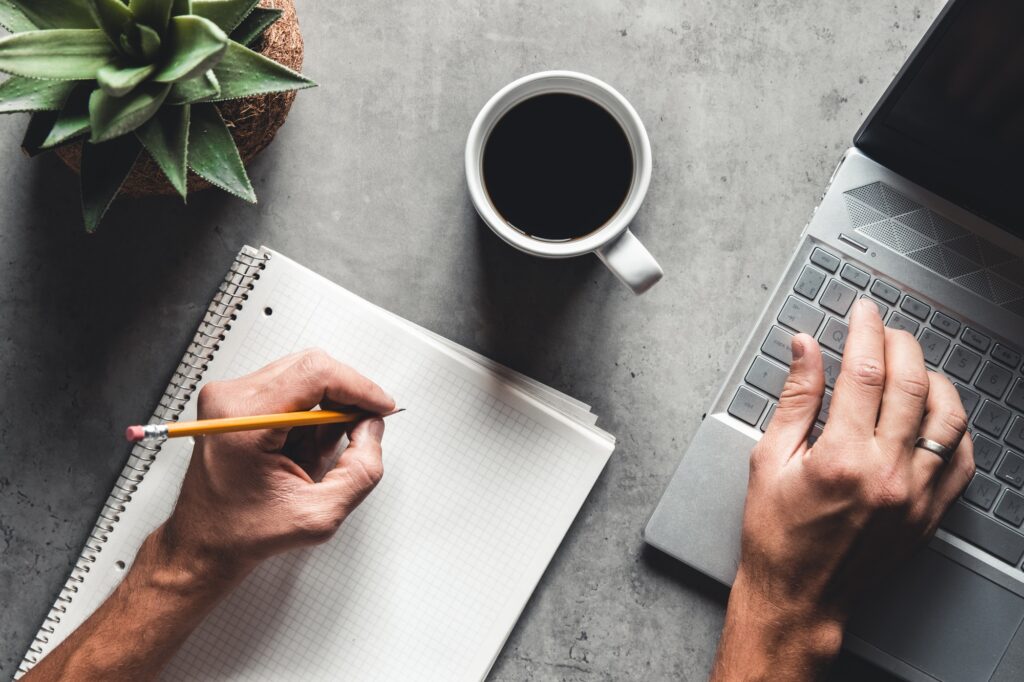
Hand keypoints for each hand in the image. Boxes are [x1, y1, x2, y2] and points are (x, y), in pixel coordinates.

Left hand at [26, 350, 395, 680]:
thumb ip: (360, 472)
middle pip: (311, 367)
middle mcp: (231, 399)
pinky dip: (311, 414)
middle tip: (361, 430)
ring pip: (304, 375)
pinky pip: (291, 388)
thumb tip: (372, 431)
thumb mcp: (318, 516)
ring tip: (318, 452)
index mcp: (243, 421)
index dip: (359, 387)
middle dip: (346, 397)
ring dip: (327, 409)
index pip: (315, 374)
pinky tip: (304, 447)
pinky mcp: (235, 400)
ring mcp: (230, 396)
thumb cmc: (241, 532)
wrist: (203, 542)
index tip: (381, 406)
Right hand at [712, 300, 974, 679]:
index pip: (864, 371)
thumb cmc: (776, 535)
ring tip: (912, 365)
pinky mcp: (930, 514)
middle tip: (883, 328)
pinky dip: (955, 425)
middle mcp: (886, 473)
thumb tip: (804, 350)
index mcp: (840, 456)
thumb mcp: (769, 459)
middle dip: (899, 343)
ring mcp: (915, 495)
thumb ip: (795, 399)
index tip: (862, 312)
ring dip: (933, 378)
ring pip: (946, 415)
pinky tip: (935, 412)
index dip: (864, 331)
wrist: (799, 595)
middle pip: (910, 384)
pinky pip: (962, 458)